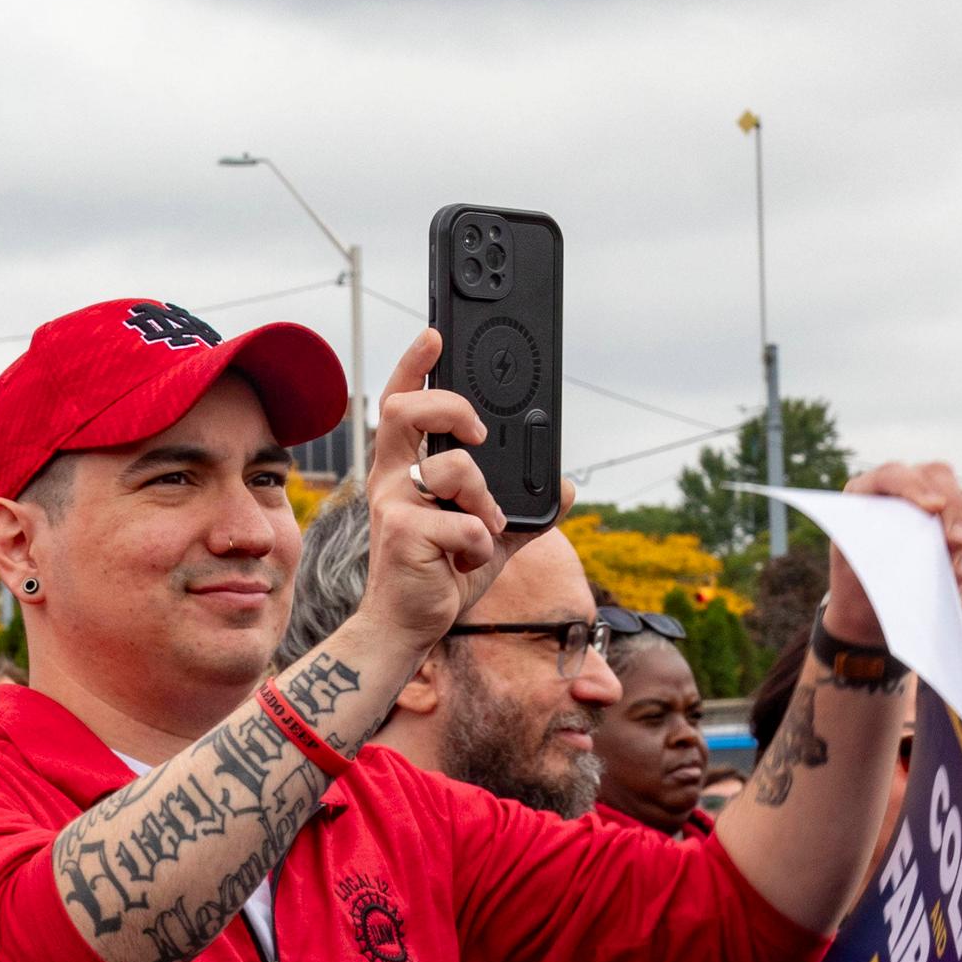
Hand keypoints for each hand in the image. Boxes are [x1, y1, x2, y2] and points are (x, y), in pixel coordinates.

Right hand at [350, 333, 517, 653]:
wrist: (409, 625)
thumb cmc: (440, 575)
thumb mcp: (492, 534)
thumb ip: (525, 507)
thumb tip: (569, 486)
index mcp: (406, 470)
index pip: (401, 405)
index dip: (415, 367)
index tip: (435, 335)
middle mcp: (392, 480)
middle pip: (404, 412)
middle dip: (450, 407)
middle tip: (479, 434)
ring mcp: (394, 506)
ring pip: (453, 469)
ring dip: (484, 501)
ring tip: (484, 529)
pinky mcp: (403, 535)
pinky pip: (465, 524)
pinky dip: (480, 545)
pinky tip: (464, 563)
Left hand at [820, 461, 961, 642]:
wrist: (861, 596)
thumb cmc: (851, 577)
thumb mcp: (851, 567)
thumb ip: (882, 552)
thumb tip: (937, 543)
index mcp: (864, 490)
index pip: (891, 475)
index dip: (913, 487)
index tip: (933, 507)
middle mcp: (902, 485)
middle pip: (938, 480)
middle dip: (951, 512)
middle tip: (956, 543)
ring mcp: (931, 497)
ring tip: (958, 575)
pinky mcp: (951, 518)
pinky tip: (961, 589)